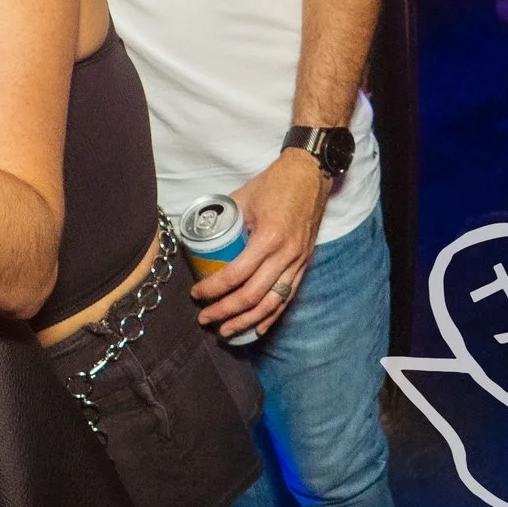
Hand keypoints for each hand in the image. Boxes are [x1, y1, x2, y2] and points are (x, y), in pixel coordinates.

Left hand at [192, 152, 328, 339]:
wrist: (310, 175)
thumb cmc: (274, 184)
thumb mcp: (243, 198)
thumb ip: (225, 220)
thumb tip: (203, 238)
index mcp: (269, 237)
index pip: (236, 274)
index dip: (213, 289)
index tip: (196, 293)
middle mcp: (286, 255)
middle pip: (252, 295)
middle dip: (225, 311)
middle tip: (204, 317)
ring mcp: (298, 262)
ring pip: (271, 303)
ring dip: (246, 320)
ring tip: (226, 331)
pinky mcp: (305, 265)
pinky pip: (287, 297)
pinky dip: (272, 316)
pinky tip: (257, 327)